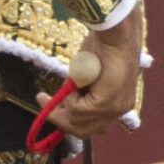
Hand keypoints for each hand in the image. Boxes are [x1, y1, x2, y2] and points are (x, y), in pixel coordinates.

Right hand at [54, 18, 143, 140]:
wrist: (115, 32)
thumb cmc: (103, 45)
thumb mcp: (87, 74)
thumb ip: (80, 92)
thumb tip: (64, 103)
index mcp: (118, 103)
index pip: (92, 126)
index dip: (69, 120)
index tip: (50, 109)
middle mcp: (120, 110)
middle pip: (84, 130)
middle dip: (60, 119)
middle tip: (43, 100)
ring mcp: (114, 109)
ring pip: (78, 122)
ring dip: (67, 102)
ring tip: (72, 79)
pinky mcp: (106, 103)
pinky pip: (77, 109)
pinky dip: (71, 96)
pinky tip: (80, 78)